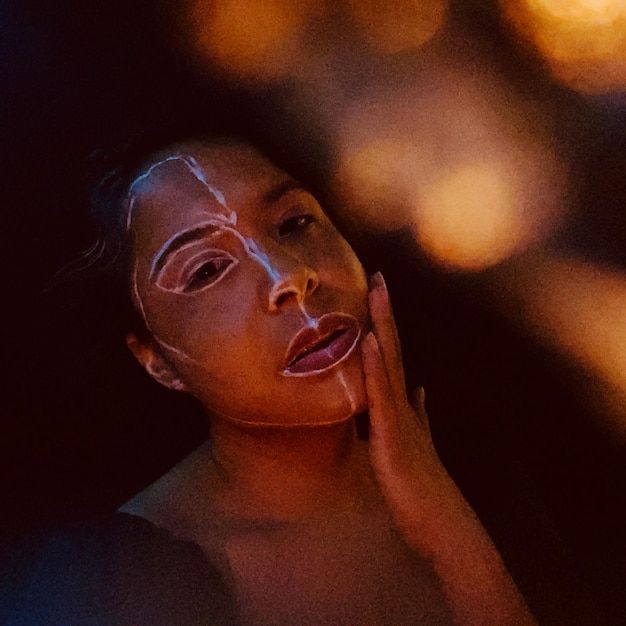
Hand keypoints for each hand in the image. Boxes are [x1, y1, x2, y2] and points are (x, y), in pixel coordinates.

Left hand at [361, 271, 535, 624]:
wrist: (439, 522)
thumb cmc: (421, 487)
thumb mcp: (413, 441)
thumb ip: (416, 414)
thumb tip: (419, 390)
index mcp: (400, 406)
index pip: (390, 357)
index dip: (383, 325)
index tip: (375, 295)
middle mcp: (401, 404)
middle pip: (392, 349)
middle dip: (384, 312)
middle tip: (378, 276)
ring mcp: (399, 417)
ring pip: (389, 364)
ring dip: (383, 326)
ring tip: (376, 291)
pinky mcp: (393, 436)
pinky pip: (382, 396)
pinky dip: (376, 367)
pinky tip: (371, 342)